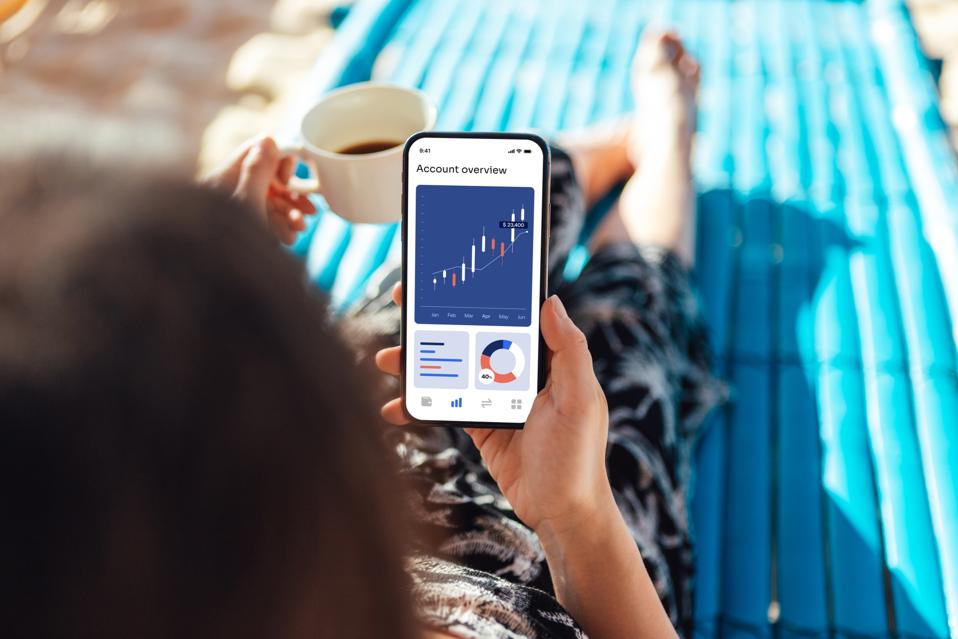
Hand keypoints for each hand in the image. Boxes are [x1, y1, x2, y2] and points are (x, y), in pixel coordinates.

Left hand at [204, 135, 316, 244]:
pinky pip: (265, 222)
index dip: (277, 160)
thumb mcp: (246, 203)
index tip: (290, 176)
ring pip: (268, 203)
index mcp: (222, 178)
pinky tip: (290, 238)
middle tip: (309, 208)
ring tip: (300, 228)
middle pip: (265, 179)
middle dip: (289, 193)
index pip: (254, 152)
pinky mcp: (243, 232)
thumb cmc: (224, 244)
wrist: (217, 285)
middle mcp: (227, 192)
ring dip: (289, 213)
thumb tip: (268, 138)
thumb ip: (257, 170)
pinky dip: (280, 228)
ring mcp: (235, 213)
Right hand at [375, 284, 614, 536]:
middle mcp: (521, 371)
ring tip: (386, 359)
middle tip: (400, 305)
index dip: (479, 294)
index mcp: (547, 359)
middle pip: (472, 335)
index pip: (510, 315)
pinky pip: (444, 404)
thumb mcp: (580, 401)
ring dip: (417, 361)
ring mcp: (497, 396)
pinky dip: (418, 404)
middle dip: (435, 321)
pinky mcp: (482, 424)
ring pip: (451, 367)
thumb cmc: (579, 458)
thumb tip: (551, 301)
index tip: (447, 279)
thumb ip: (569, 351)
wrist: (563, 515)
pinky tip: (394, 406)